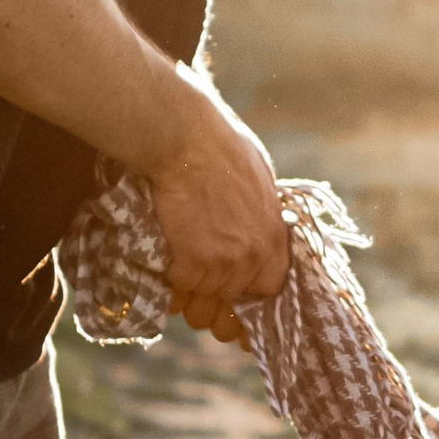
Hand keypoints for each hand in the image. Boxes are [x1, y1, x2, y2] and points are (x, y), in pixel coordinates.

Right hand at [147, 80, 288, 344]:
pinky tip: (164, 260)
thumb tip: (255, 221)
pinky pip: (179, 288)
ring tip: (176, 268)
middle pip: (232, 298)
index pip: (270, 288)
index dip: (247, 290)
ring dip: (188, 289)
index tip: (231, 287)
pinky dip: (168, 279)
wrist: (185, 141)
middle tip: (196, 282)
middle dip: (214, 294)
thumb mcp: (258, 178)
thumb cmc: (219, 146)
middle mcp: (253, 256)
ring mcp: (223, 264)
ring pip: (203, 298)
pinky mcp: (191, 265)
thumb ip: (260, 213)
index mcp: (274, 236)